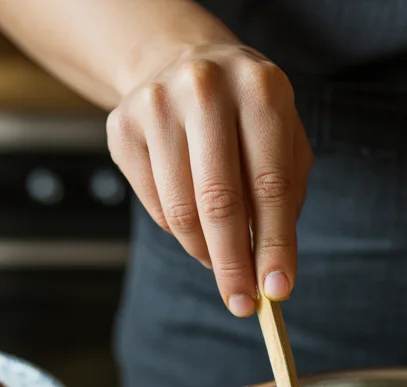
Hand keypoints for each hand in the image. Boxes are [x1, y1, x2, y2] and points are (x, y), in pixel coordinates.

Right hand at [106, 42, 312, 316]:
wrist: (184, 63)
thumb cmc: (248, 118)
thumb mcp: (285, 145)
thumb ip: (285, 205)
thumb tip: (272, 277)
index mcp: (260, 89)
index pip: (270, 185)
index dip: (274, 244)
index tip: (277, 290)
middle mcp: (205, 89)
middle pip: (219, 201)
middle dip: (233, 263)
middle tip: (241, 303)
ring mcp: (156, 105)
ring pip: (181, 210)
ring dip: (205, 252)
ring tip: (222, 263)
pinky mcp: (122, 127)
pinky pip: (154, 205)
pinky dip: (179, 232)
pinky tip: (195, 227)